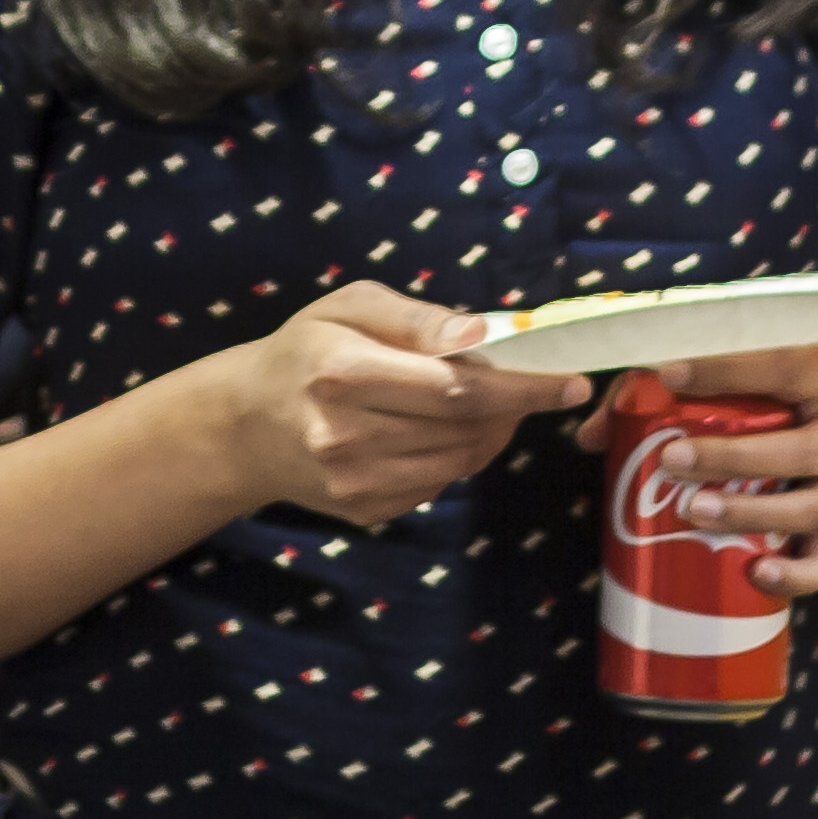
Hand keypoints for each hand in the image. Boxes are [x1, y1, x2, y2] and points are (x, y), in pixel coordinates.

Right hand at [231, 284, 584, 527]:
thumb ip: (416, 317)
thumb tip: (479, 334)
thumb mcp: (350, 306)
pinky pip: (438, 486)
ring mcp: (354, 483)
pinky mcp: (364, 512)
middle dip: (510, 407)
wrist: (246, 425)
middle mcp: (345, 436)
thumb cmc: (306, 351)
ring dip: (490, 433)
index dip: (522, 388)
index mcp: (342, 374)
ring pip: (461, 462)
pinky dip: (456, 458)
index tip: (571, 381)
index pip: (456, 388)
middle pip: (465, 428)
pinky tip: (436, 432)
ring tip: (484, 404)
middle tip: (525, 383)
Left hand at [575, 347, 817, 600]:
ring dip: (752, 513)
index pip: (783, 365)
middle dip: (732, 458)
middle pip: (801, 451)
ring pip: (813, 509)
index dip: (727, 370)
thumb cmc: (763, 390)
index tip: (668, 375)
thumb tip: (591, 435)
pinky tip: (756, 573)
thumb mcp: (725, 374)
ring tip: (693, 512)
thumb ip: (657, 390)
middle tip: (672, 460)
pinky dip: (796, 574)